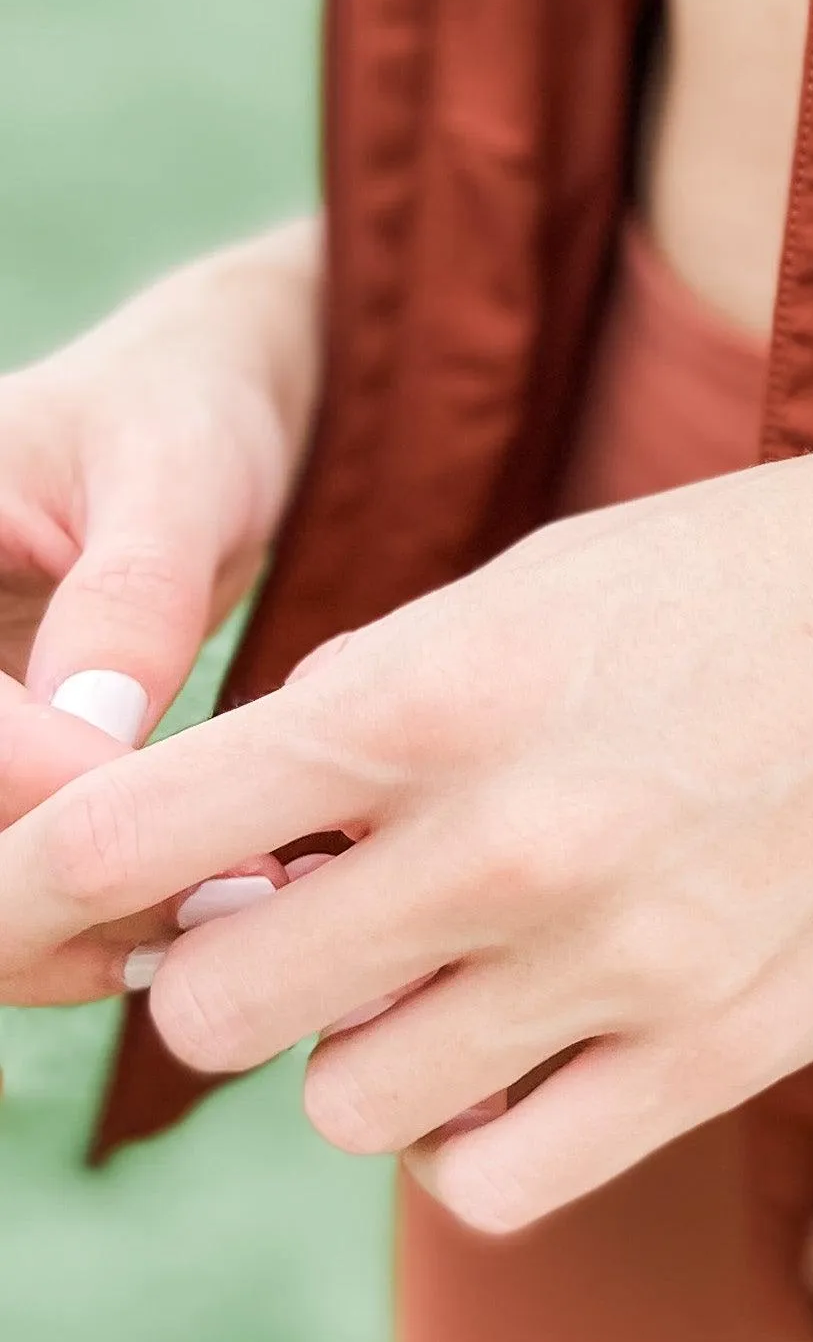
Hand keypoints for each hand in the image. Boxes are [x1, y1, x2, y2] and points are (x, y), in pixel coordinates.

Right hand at [0, 220, 320, 1002]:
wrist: (195, 416)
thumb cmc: (184, 412)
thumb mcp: (173, 468)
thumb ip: (131, 592)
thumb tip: (92, 729)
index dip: (53, 789)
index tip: (201, 812)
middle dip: (60, 886)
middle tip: (227, 893)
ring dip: (71, 929)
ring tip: (231, 905)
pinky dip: (77, 926)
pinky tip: (196, 911)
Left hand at [0, 425, 812, 1229]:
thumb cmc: (777, 567)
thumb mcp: (552, 579)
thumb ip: (380, 707)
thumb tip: (242, 851)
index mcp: (444, 686)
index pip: (131, 837)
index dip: (50, 881)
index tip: (77, 894)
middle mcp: (513, 842)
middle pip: (219, 1008)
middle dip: (232, 964)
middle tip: (311, 911)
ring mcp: (621, 966)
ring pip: (349, 1108)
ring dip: (368, 1045)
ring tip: (458, 965)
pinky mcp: (720, 1056)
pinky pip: (490, 1187)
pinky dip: (473, 1137)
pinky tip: (529, 1049)